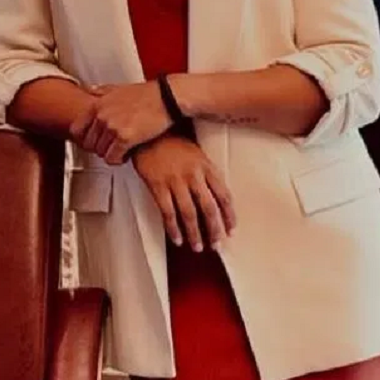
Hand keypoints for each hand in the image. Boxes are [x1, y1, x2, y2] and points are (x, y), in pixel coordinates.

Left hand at [71, 81, 174, 164]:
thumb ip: (102, 90)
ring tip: (123, 149)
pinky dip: (120, 160)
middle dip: (101, 148)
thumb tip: (89, 89)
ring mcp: (112, 126)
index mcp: (97, 104)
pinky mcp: (125, 138)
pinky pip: (113, 158)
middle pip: (89, 145)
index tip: (96, 142)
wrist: (168, 97)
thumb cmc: (148, 93)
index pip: (76, 130)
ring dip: (112, 154)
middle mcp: (101, 115)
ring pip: (101, 153)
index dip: (85, 140)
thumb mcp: (120, 88)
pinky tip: (128, 154)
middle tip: (114, 146)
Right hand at [131, 135, 235, 251]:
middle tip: (216, 244)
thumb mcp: (197, 154)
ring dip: (194, 234)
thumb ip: (207, 175)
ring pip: (189, 214)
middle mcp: (193, 175)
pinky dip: (173, 229)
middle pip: (209, 208)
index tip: (231, 230)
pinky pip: (168, 212)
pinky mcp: (158, 186)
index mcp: (207, 167)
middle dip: (214, 230)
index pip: (224, 196)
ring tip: (197, 247)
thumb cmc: (173, 143)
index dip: (229, 216)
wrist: (149, 133)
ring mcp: (175, 181)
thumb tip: (217, 200)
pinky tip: (177, 238)